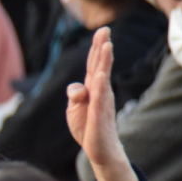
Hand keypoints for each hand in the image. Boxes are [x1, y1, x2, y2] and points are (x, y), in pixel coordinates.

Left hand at [66, 28, 122, 165]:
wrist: (99, 150)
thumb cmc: (88, 127)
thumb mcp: (74, 109)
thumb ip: (74, 94)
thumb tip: (78, 88)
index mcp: (92, 89)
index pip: (93, 65)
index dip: (96, 49)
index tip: (102, 31)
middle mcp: (100, 92)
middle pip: (100, 67)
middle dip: (102, 48)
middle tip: (106, 30)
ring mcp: (101, 103)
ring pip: (103, 79)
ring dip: (104, 63)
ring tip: (107, 46)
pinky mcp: (99, 117)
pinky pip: (99, 100)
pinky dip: (99, 87)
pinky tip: (100, 76)